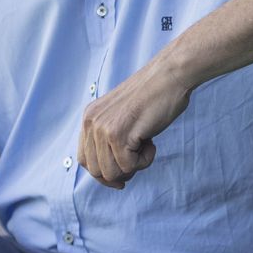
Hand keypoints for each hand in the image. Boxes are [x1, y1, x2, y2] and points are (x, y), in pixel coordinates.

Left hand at [78, 56, 191, 188]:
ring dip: (134, 166)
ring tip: (145, 144)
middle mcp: (91, 123)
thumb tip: (108, 174)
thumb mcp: (120, 116)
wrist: (168, 77)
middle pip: (96, 171)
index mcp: (89, 117)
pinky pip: (129, 167)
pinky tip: (151, 141)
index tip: (121, 176)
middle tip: (138, 156)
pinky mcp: (119, 135)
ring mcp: (103, 129)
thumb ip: (108, 136)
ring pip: (111, 173)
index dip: (102, 173)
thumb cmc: (152, 97)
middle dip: (120, 172)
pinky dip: (145, 160)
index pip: (84, 159)